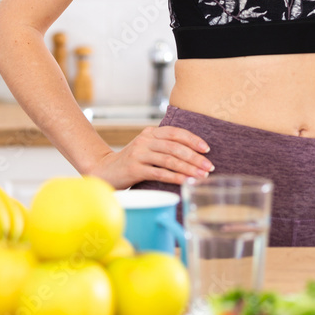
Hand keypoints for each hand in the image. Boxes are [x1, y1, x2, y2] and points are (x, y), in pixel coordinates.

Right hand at [88, 125, 213, 188]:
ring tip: (201, 176)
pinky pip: (159, 173)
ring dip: (188, 168)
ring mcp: (139, 154)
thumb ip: (164, 145)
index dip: (192, 139)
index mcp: (150, 133)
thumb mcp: (146, 147)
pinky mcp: (135, 169)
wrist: (105, 170)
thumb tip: (194, 152)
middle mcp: (145, 141)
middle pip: (175, 146)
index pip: (175, 132)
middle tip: (209, 166)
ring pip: (169, 160)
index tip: (207, 149)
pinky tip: (186, 181)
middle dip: (195, 157)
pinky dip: (175, 177)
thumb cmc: (132, 161)